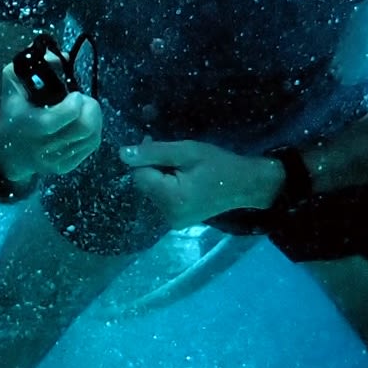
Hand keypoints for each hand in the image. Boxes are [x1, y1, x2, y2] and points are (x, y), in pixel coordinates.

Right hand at [0, 64, 103, 182]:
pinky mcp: (64, 167)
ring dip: (94, 118)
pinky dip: (92, 131)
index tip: (75, 94)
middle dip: (90, 108)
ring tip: (84, 109)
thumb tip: (63, 58)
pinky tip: (82, 122)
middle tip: (84, 100)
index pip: (56, 120)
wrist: (7, 151)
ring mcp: (54, 161)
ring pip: (92, 138)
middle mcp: (41, 147)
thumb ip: (32, 62)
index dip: (73, 105)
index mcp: (27, 125)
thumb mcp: (13, 82)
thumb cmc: (12, 110)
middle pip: (83, 129)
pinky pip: (91, 146)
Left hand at [120, 139, 282, 230]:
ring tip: (184, 170)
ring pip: (152, 190)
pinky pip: (162, 198)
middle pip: (145, 184)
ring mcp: (173, 221)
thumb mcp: (187, 151)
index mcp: (171, 199)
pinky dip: (168, 186)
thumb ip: (153, 152)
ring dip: (161, 176)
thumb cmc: (219, 164)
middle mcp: (168, 215)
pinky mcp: (177, 220)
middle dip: (154, 168)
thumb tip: (122, 154)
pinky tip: (185, 181)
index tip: (161, 146)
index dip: (147, 158)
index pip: (139, 175)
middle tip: (178, 158)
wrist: (245, 185)